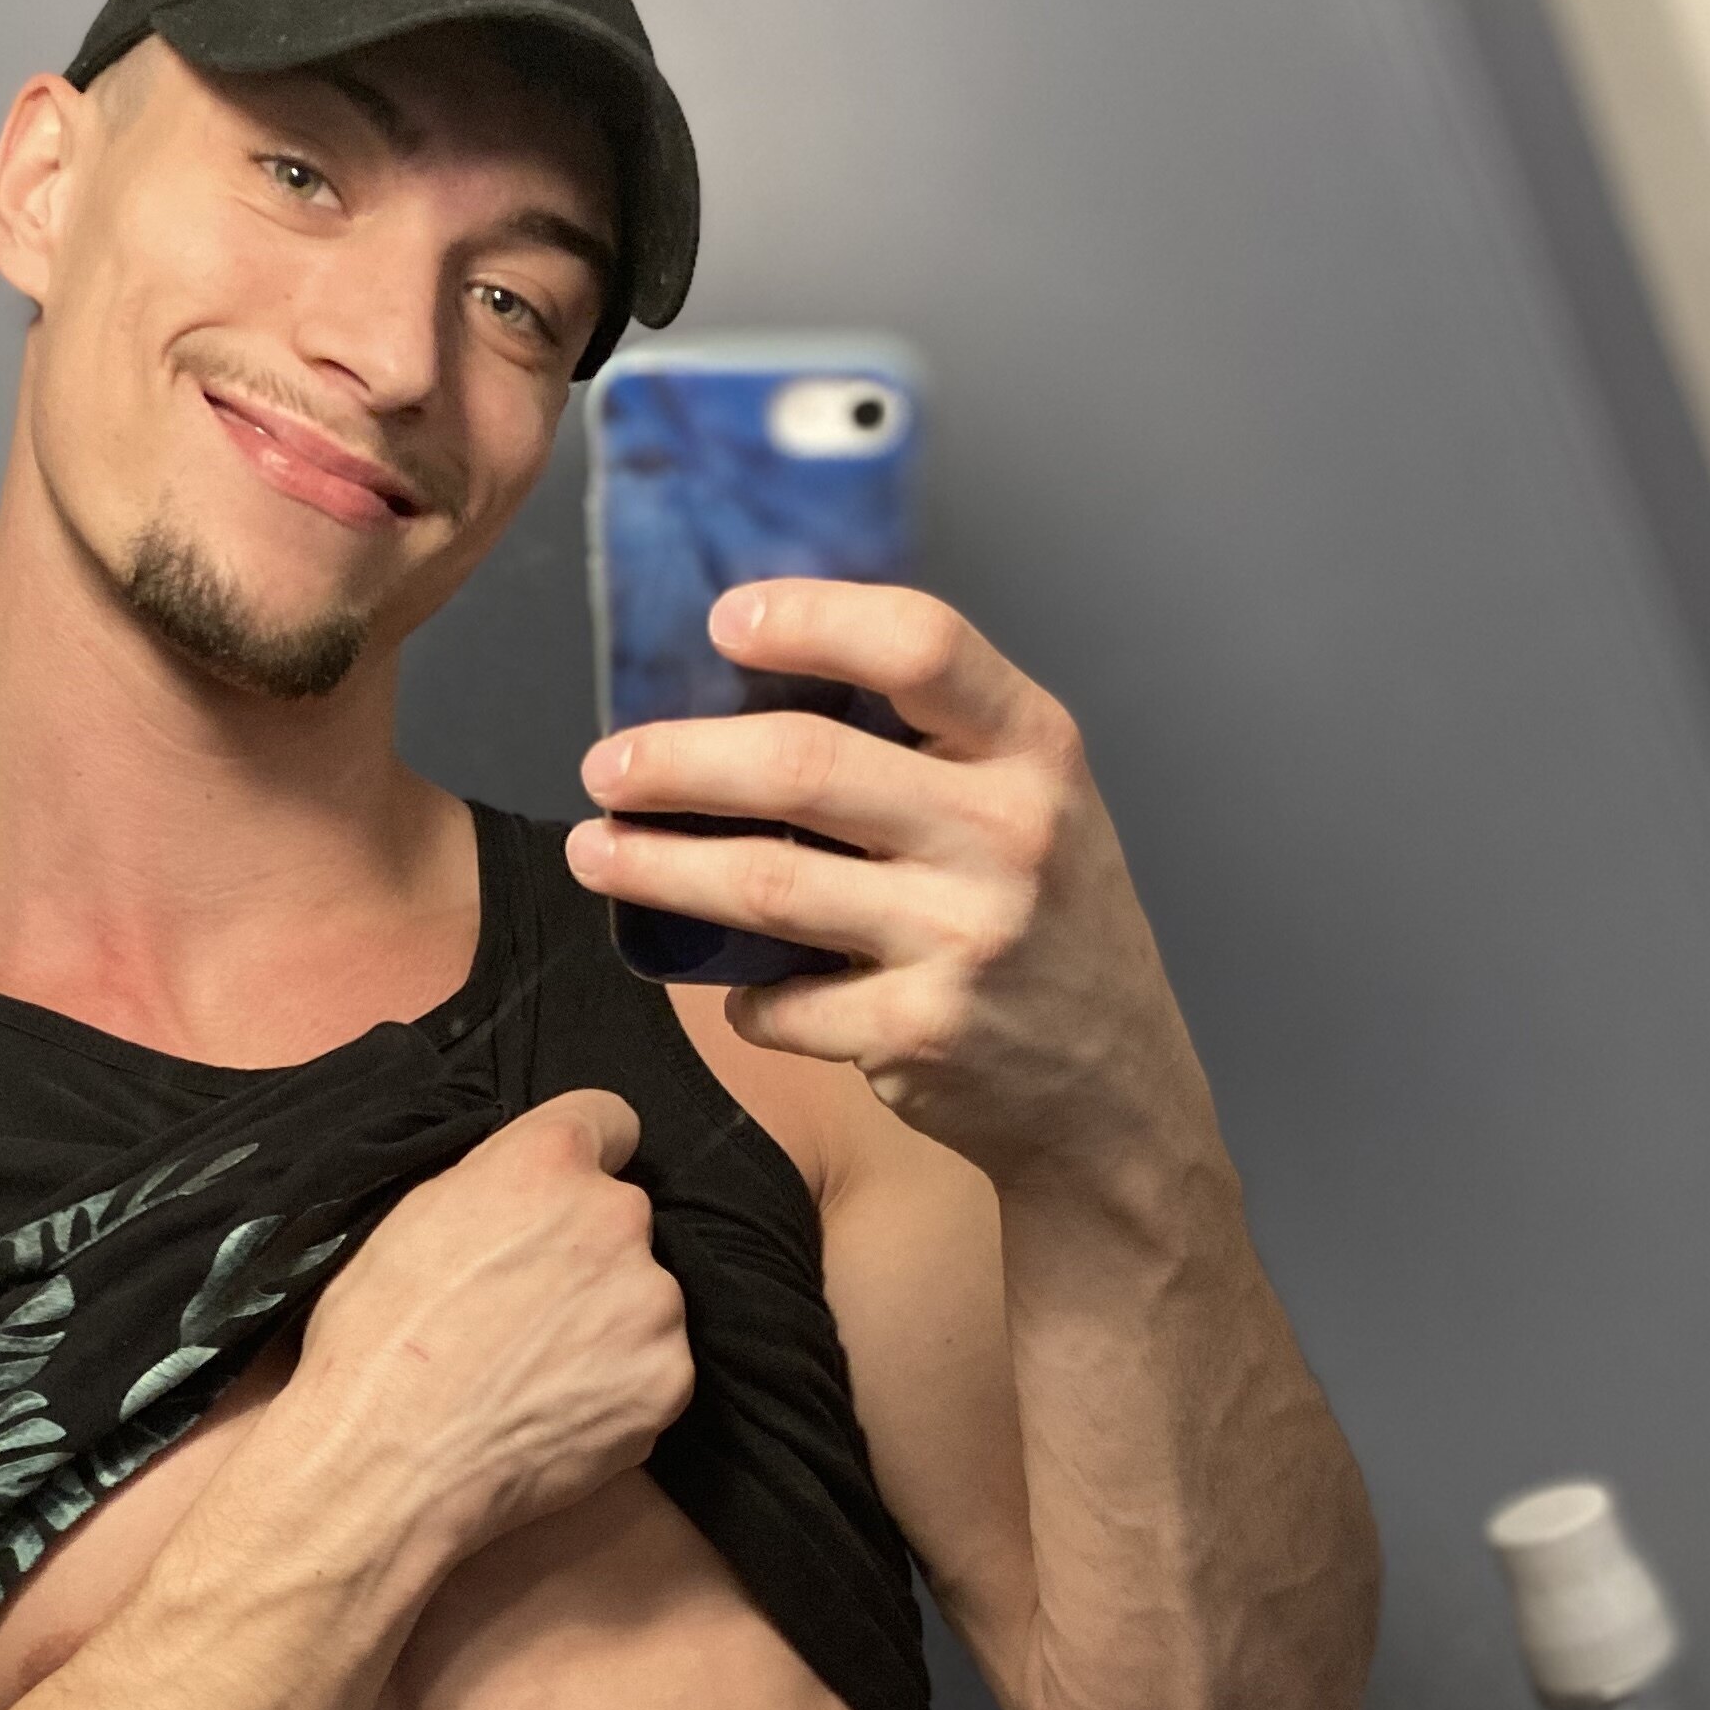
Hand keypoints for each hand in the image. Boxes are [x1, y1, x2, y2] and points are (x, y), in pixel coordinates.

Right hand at [291, 1089, 693, 1563]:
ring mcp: (653, 1303)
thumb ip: (491, 1188)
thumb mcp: (409, 1221)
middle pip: (622, 1220)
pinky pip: (652, 1371)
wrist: (387, 1465)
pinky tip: (554, 1413)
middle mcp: (616, 1217)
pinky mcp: (670, 1380)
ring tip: (532, 1374)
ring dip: (606, 1325)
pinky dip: (617, 1390)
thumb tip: (523, 1196)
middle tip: (523, 1310)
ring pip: (643, 1299)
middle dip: (586, 1253)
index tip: (563, 1197)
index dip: (584, 1157)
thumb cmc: (374, 1343)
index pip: (610, 1120)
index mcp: (547, 1161)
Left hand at [564, 582, 1211, 1187]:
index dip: (811, 619)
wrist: (1113, 1090)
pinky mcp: (920, 1033)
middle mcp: (1006, 834)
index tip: (723, 621)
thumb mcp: (1033, 805)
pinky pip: (781, 1002)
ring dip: (659, 866)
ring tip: (596, 851)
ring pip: (767, 883)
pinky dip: (738, 995)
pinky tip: (726, 983)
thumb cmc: (1047, 923)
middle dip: (680, 762)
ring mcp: (964, 937)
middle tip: (608, 766)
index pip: (921, 645)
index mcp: (1034, 749)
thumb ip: (933, 746)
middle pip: (807, 766)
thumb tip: (755, 690)